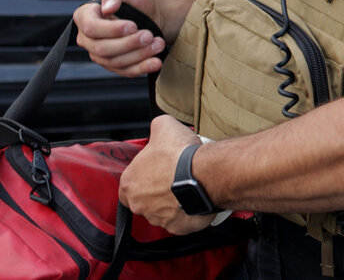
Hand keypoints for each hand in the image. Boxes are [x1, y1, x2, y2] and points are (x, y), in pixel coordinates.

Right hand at [73, 0, 165, 76]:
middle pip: (102, 49)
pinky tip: (155, 62)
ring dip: (139, 55)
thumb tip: (108, 7)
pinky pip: (125, 71)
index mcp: (85, 16)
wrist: (153, 10)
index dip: (111, 30)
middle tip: (149, 35)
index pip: (91, 28)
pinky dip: (141, 68)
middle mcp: (88, 37)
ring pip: (114, 62)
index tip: (133, 26)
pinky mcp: (115, 64)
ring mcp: (100, 53)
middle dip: (128, 44)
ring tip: (158, 43)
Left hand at [119, 116, 213, 233]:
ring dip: (173, 202)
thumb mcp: (164, 126)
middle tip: (175, 177)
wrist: (204, 174)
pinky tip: (197, 199)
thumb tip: (158, 127)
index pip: (128, 184)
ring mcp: (158, 218)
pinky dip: (188, 213)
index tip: (157, 170)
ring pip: (163, 211)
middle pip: (145, 200)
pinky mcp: (178, 227)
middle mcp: (139, 205)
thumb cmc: (181, 154)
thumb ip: (156, 127)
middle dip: (157, 191)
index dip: (143, 176)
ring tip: (189, 186)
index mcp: (130, 183)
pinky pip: (181, 221)